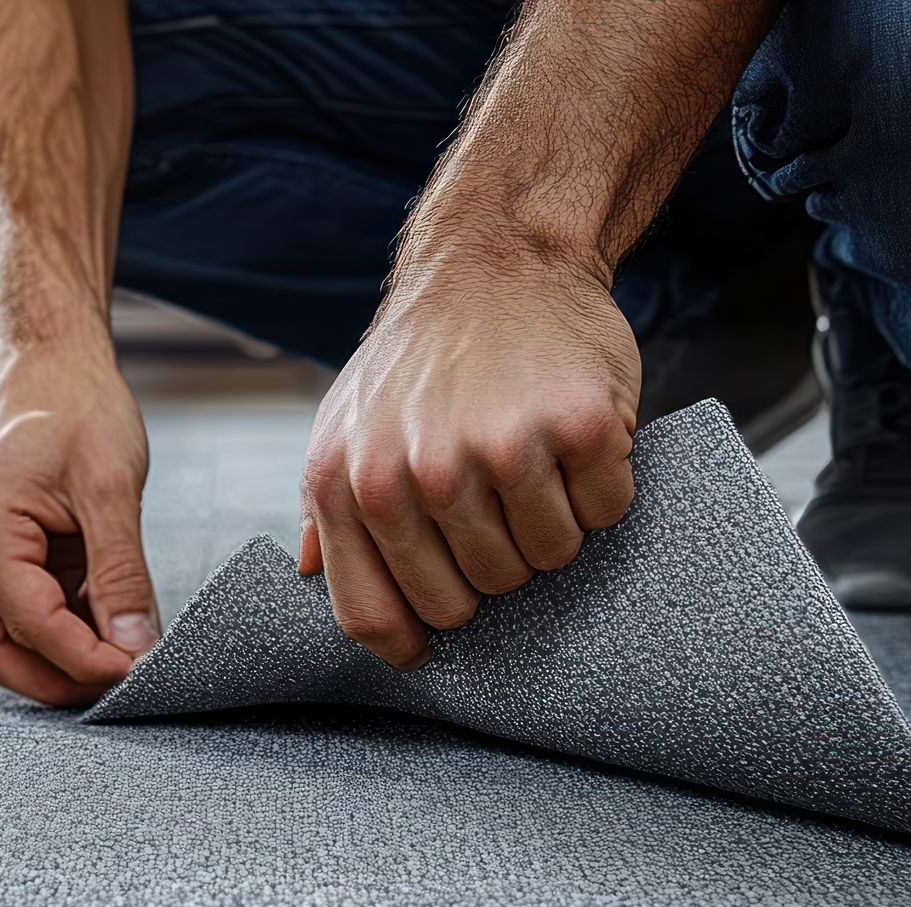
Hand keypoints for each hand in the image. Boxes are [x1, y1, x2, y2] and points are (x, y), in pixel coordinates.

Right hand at [0, 341, 159, 705]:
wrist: (41, 351)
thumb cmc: (75, 401)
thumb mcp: (112, 486)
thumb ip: (122, 575)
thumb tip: (137, 646)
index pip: (31, 625)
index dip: (87, 661)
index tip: (139, 671)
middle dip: (53, 679)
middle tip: (118, 683)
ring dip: (48, 652)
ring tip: (111, 646)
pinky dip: (43, 623)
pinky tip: (91, 614)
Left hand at [299, 253, 639, 668]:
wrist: (495, 257)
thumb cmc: (419, 354)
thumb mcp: (344, 422)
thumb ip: (323, 506)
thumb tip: (306, 575)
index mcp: (349, 483)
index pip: (375, 613)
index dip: (412, 643)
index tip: (438, 646)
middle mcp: (417, 473)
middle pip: (474, 598)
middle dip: (494, 570)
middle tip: (498, 508)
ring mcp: (498, 450)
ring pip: (546, 562)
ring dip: (553, 530)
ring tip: (535, 469)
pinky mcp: (576, 426)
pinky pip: (605, 513)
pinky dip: (603, 491)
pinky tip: (575, 444)